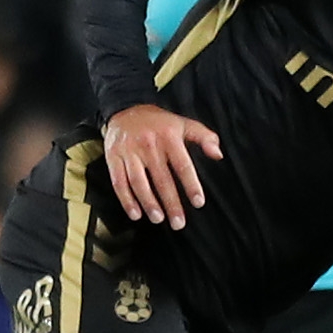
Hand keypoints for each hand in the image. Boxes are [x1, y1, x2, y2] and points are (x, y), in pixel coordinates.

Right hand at [101, 104, 221, 229]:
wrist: (125, 110)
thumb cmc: (158, 122)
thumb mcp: (183, 123)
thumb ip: (204, 137)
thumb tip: (218, 155)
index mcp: (168, 137)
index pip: (182, 165)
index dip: (191, 185)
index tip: (198, 202)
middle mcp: (148, 145)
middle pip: (161, 179)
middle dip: (171, 203)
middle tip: (178, 223)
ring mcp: (129, 152)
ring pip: (139, 182)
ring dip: (149, 203)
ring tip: (158, 219)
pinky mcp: (113, 158)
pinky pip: (119, 182)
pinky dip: (126, 200)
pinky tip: (135, 213)